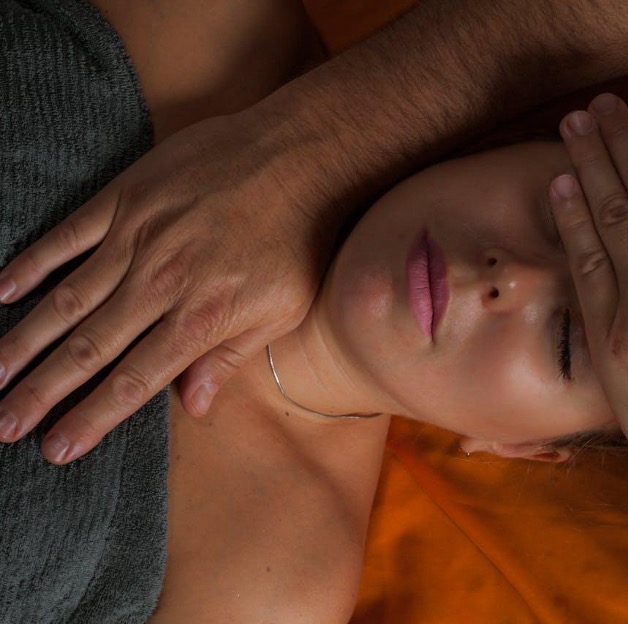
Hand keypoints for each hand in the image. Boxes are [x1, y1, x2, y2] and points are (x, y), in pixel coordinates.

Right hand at [0, 108, 341, 463]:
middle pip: (88, 349)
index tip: (56, 449)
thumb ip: (230, 358)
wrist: (298, 157)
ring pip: (68, 299)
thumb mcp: (282, 311)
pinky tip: (2, 290)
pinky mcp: (127, 197)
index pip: (133, 381)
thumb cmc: (298, 240)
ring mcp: (138, 237)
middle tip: (3, 426)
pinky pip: (69, 234)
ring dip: (24, 340)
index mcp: (200, 318)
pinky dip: (33, 263)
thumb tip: (195, 408)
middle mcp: (160, 284)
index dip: (91, 419)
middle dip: (41, 392)